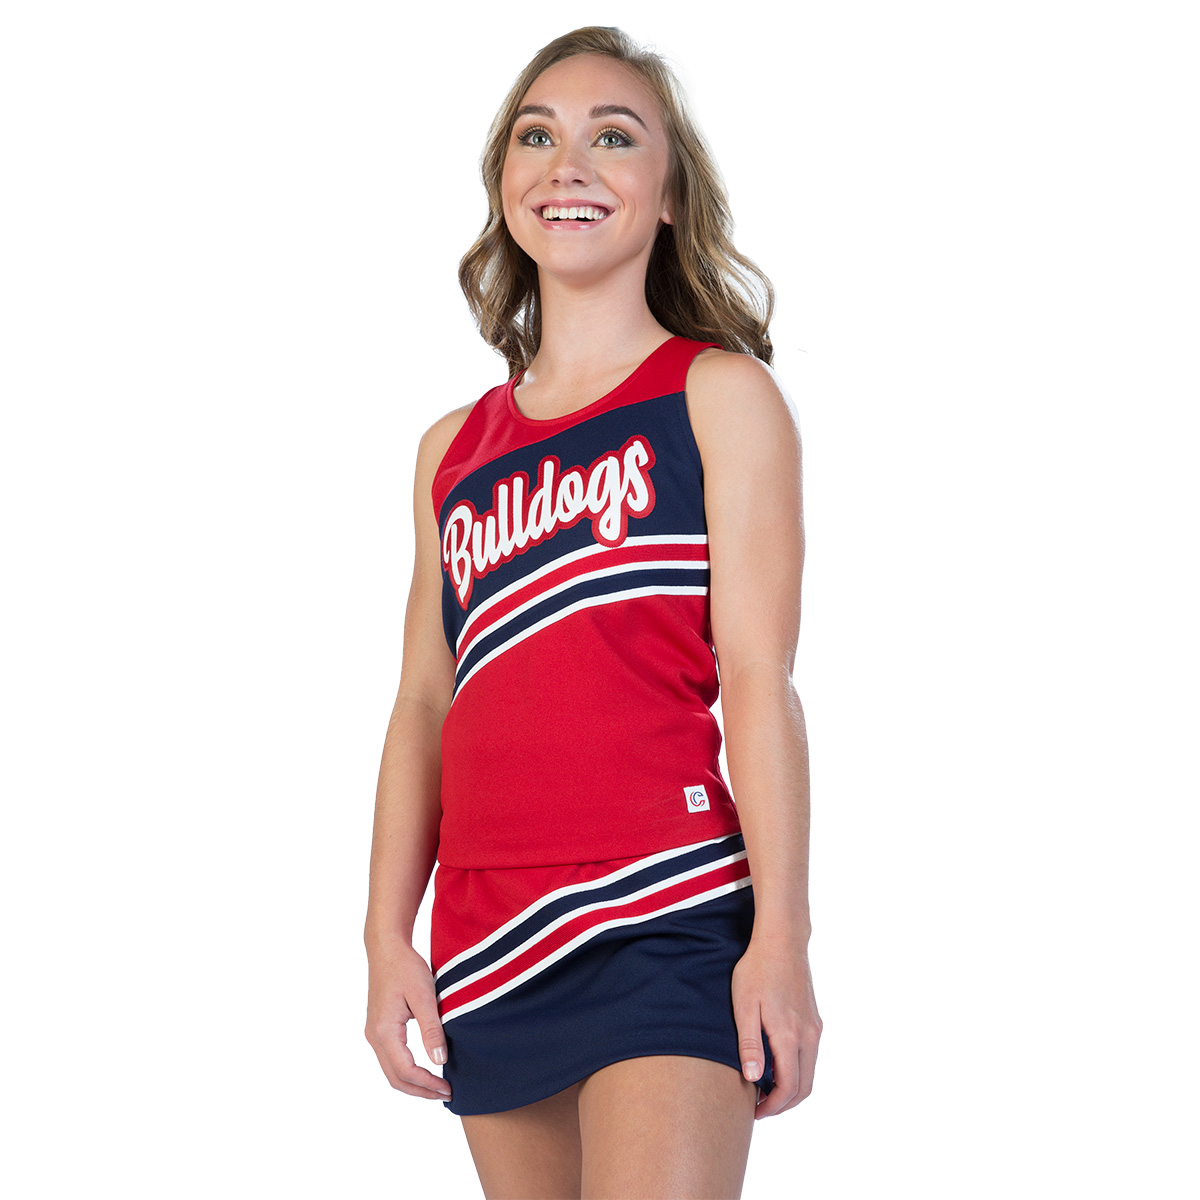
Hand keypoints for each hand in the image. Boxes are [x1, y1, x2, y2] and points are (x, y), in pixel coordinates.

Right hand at [364, 939, 451, 1101]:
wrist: (387, 948)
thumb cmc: (405, 967)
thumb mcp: (423, 996)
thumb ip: (431, 1029)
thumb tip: (439, 1061)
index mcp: (384, 1030)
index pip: (405, 1071)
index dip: (428, 1084)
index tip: (448, 1088)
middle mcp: (374, 1036)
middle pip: (395, 1078)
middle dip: (421, 1091)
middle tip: (446, 1094)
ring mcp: (374, 1033)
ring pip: (391, 1071)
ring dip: (414, 1083)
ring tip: (438, 1086)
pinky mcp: (378, 1028)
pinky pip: (390, 1059)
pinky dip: (407, 1071)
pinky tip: (425, 1069)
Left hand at [731, 934, 820, 1118]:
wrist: (782, 940)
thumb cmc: (757, 969)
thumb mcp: (744, 1005)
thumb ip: (749, 1044)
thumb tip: (753, 1079)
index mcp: (789, 1035)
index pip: (788, 1087)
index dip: (773, 1106)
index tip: (755, 1111)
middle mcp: (808, 1035)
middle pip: (804, 1087)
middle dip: (784, 1104)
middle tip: (760, 1108)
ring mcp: (815, 1027)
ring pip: (810, 1072)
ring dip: (791, 1088)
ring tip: (765, 1090)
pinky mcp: (814, 1019)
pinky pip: (810, 1056)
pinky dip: (797, 1070)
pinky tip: (776, 1065)